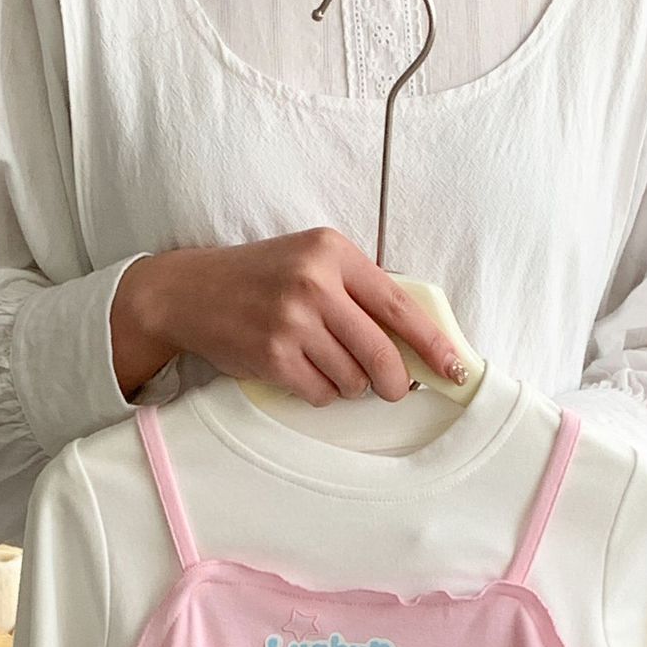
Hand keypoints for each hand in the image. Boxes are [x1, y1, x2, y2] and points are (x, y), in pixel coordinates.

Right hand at [111, 229, 467, 405]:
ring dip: (348, 385)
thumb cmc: (262, 279)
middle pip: (382, 353)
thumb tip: (415, 341)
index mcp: (333, 252)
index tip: (455, 366)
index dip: (433, 343)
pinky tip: (301, 373)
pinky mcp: (272, 356)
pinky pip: (320, 393)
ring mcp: (292, 321)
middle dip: (393, 381)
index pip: (399, 306)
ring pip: (352, 379)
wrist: (191, 291)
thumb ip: (359, 290)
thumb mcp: (312, 262)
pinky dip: (319, 393)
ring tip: (326, 365)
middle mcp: (314, 283)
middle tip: (392, 388)